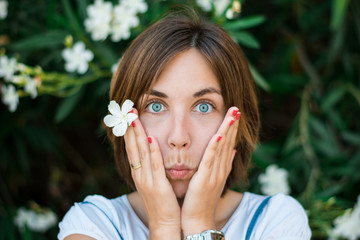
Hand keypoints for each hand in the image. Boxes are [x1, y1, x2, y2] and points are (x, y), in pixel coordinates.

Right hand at [124, 109, 180, 239]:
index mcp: (139, 172)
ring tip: (134, 117)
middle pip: (132, 146)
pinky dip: (151, 151)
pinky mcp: (157, 185)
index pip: (132, 147)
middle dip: (129, 127)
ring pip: (140, 152)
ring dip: (137, 134)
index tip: (129, 114)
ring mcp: (147, 179)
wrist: (164, 223)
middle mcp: (139, 173)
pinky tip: (150, 138)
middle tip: (127, 109)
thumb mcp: (153, 181)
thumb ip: (152, 165)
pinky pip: (154, 165)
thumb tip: (153, 149)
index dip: (129, 130)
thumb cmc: (161, 201)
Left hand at [181, 107, 239, 234]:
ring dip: (228, 130)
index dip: (233, 129)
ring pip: (222, 147)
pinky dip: (216, 145)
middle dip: (233, 125)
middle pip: (229, 142)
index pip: (229, 144)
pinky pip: (211, 158)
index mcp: (222, 168)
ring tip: (233, 115)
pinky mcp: (205, 178)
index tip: (235, 115)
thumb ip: (223, 164)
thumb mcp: (214, 179)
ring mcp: (214, 173)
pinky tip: (220, 134)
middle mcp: (221, 169)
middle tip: (237, 108)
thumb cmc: (202, 199)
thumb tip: (232, 150)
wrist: (197, 219)